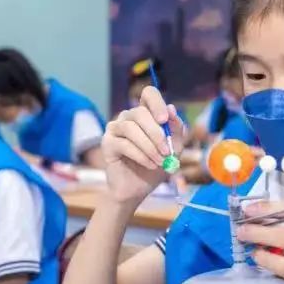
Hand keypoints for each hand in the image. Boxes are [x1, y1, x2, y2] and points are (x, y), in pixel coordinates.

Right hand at [101, 85, 185, 203]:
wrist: (138, 189)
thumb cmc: (155, 166)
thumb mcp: (174, 148)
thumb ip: (176, 129)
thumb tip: (172, 109)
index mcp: (146, 114)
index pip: (148, 94)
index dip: (156, 103)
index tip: (164, 119)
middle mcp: (128, 117)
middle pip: (140, 112)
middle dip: (156, 133)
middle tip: (167, 151)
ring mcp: (115, 128)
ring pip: (131, 128)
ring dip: (149, 146)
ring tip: (159, 162)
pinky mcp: (107, 143)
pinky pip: (124, 144)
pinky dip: (140, 155)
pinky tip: (149, 165)